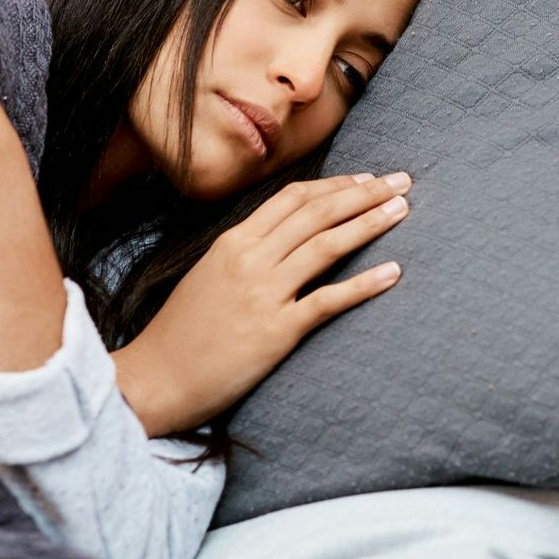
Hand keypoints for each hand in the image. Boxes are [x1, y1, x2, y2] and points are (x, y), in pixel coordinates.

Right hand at [112, 172, 413, 435]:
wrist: (156, 378)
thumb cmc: (182, 331)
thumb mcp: (209, 275)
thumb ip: (245, 251)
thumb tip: (286, 236)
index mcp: (232, 242)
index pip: (292, 198)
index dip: (334, 184)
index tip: (365, 179)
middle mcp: (249, 259)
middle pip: (316, 212)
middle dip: (364, 193)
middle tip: (401, 181)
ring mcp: (263, 294)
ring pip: (326, 245)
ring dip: (370, 223)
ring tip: (403, 209)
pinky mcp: (275, 332)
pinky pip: (328, 300)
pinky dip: (364, 284)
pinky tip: (393, 271)